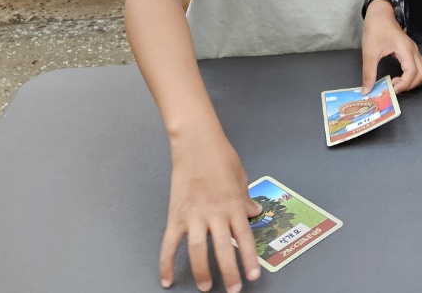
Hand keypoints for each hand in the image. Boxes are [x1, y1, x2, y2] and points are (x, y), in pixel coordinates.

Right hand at [160, 128, 260, 291]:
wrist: (196, 144)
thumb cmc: (220, 156)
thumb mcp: (241, 177)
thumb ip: (246, 199)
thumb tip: (255, 211)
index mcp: (233, 205)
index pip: (244, 238)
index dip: (248, 259)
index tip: (252, 276)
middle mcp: (215, 214)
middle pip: (223, 249)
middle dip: (229, 273)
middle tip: (233, 289)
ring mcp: (194, 216)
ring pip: (198, 251)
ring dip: (201, 271)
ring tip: (205, 287)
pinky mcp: (176, 216)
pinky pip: (170, 244)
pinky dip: (166, 263)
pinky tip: (166, 279)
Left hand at [361, 1, 421, 92]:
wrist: (380, 14)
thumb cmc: (376, 29)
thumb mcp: (369, 52)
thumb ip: (368, 73)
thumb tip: (366, 90)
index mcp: (405, 49)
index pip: (413, 72)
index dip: (404, 84)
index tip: (392, 88)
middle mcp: (413, 50)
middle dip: (410, 85)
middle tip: (394, 87)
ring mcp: (414, 51)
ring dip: (414, 81)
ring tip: (398, 83)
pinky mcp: (411, 51)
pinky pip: (421, 67)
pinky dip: (415, 76)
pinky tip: (401, 77)